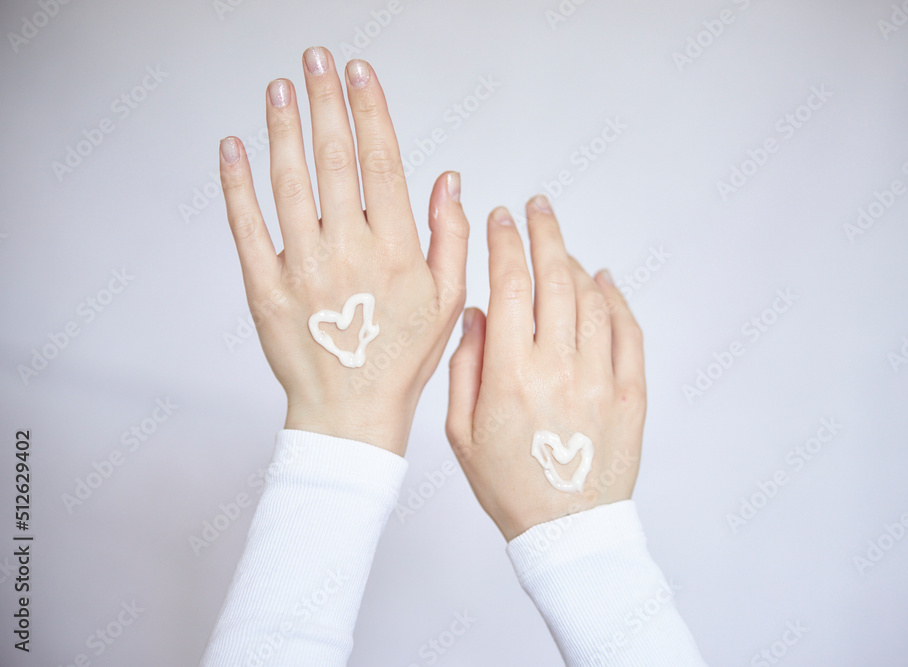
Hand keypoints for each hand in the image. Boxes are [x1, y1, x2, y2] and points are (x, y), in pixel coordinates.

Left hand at [219, 48, 467, 455]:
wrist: (350, 413)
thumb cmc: (402, 358)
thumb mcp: (448, 300)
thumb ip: (451, 236)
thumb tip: (447, 179)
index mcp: (395, 249)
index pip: (382, 162)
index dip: (369, 111)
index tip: (358, 73)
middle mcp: (348, 249)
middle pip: (334, 159)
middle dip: (325, 101)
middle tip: (315, 58)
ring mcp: (302, 267)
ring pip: (289, 182)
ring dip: (283, 128)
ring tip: (280, 87)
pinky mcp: (264, 287)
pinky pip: (246, 226)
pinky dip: (237, 184)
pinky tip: (234, 147)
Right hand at [446, 196, 645, 540]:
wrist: (567, 530)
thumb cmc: (510, 485)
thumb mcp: (462, 431)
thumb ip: (466, 366)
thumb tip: (477, 314)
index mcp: (510, 374)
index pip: (508, 286)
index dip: (504, 244)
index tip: (501, 219)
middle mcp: (558, 367)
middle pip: (555, 278)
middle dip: (544, 233)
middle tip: (537, 208)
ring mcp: (600, 377)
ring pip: (592, 298)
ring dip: (575, 264)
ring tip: (560, 250)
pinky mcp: (631, 392)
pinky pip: (628, 330)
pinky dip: (616, 298)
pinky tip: (605, 281)